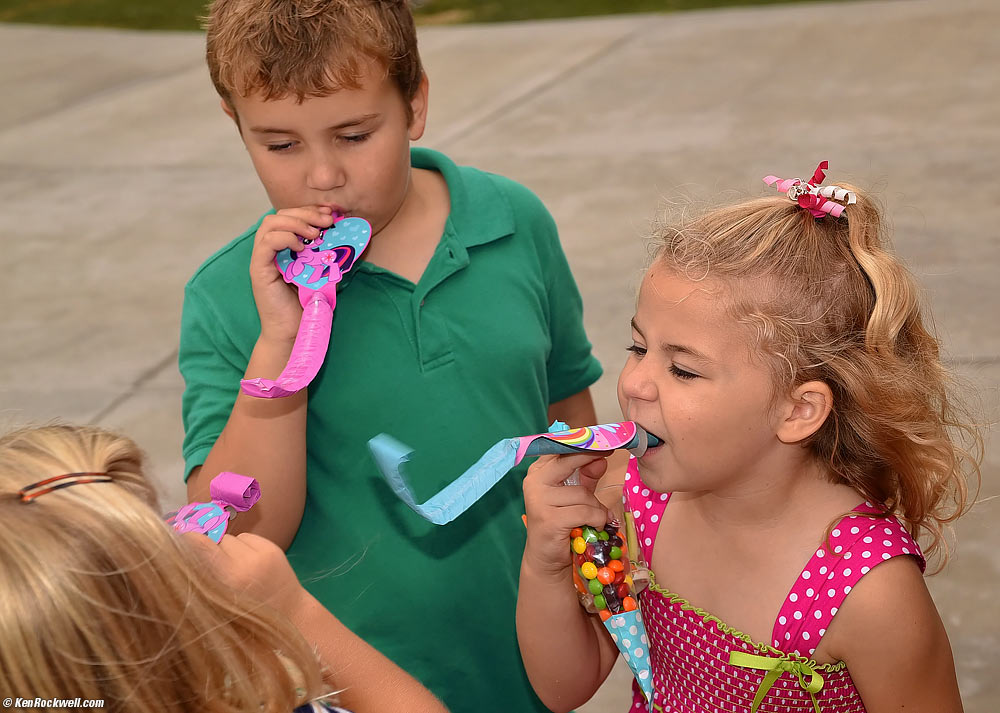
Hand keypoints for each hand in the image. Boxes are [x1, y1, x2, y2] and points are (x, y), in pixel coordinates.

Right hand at [183, 531, 308, 617]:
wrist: (290, 615)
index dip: (185, 541)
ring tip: (235, 570)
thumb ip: (200, 583)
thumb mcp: (216, 609)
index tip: (179, 547)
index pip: (198, 544)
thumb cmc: (246, 621)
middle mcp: (243, 565)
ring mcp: (260, 555)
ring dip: (227, 550)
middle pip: (213, 540)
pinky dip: (242, 547)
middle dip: (209, 550)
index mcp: (226, 583)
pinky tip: (249, 564)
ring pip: (229, 538)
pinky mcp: (272, 548)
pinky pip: (245, 537)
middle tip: (216, 568)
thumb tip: (180, 551)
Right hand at [250, 206, 334, 343]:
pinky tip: (301, 247)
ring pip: (270, 224)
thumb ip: (326, 255)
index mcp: (283, 247)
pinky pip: (266, 243)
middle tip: (327, 221)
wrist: (294, 330)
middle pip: (279, 215)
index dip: (309, 211)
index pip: (290, 216)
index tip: (330, 213)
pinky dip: (285, 239)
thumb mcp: (321, 273)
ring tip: (315, 234)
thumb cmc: (307, 304)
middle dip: (305, 213)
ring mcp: (262, 259)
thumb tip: (345, 237)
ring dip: (296, 223)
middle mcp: (269, 250)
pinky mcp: (258, 269)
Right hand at [522, 453, 609, 580]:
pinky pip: (586, 511)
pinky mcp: (550, 519)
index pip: (560, 448)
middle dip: (590, 458)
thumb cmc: (561, 522)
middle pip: (569, 460)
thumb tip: (601, 458)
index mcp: (538, 472)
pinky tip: (594, 526)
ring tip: (595, 518)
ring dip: (596, 507)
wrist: (546, 557)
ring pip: (583, 493)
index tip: (601, 442)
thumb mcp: (574, 495)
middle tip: (607, 457)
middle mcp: (534, 482)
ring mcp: (539, 500)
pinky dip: (597, 519)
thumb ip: (586, 476)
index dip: (581, 444)